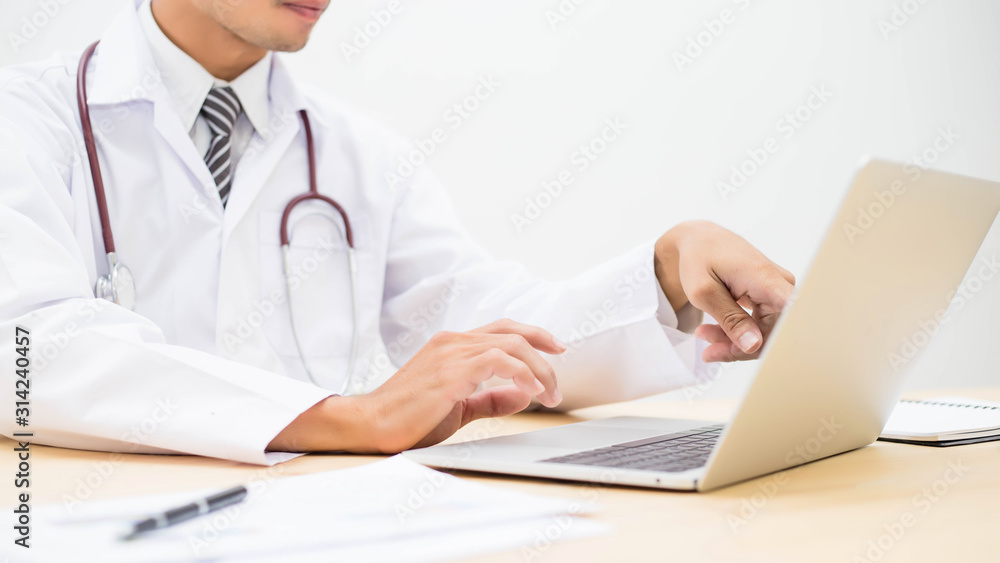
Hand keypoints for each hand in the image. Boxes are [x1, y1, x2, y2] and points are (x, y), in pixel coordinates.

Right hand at [268, 319, 564, 453]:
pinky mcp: (450, 373)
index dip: (532, 334)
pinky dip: (521, 374)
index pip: (501, 329)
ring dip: (538, 370)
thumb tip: (521, 395)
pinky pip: (497, 363)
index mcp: (452, 344)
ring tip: (549, 394)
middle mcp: (452, 342)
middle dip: (544, 351)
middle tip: (559, 376)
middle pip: (511, 333)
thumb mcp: (459, 406)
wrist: (372, 424)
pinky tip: (530, 392)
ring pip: (510, 346)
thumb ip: (489, 399)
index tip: (555, 348)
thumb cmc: (409, 416)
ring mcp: (451, 354)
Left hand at [654, 221, 794, 362]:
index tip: (755, 353)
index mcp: (767, 280)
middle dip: (740, 347)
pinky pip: (761, 325)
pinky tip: (715, 332)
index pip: (791, 318)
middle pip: (773, 333)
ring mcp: (777, 292)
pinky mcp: (771, 298)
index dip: (780, 341)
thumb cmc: (700, 257)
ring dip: (735, 341)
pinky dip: (737, 333)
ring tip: (705, 335)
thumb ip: (730, 320)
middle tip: (709, 350)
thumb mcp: (704, 292)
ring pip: (765, 332)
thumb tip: (754, 346)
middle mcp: (780, 286)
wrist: (700, 240)